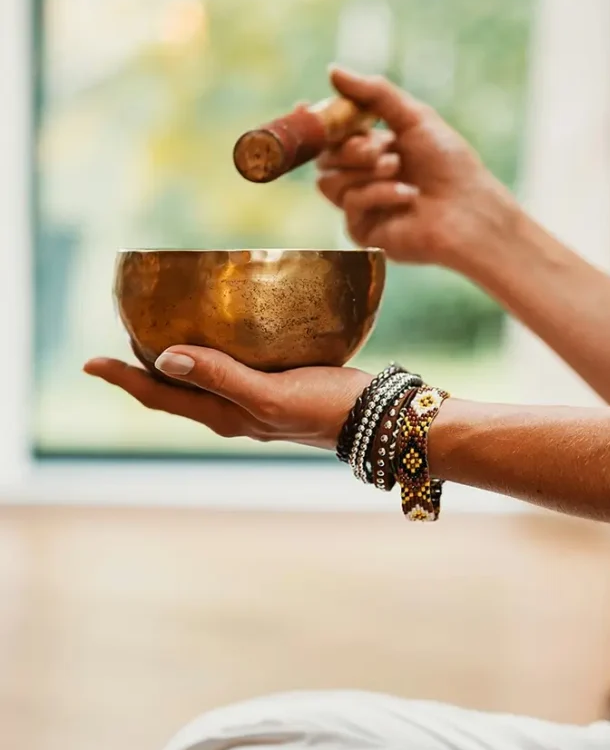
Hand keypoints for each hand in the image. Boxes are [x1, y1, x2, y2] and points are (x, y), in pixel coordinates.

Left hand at [84, 347, 369, 450]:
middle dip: (142, 368)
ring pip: (201, 379)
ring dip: (175, 359)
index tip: (90, 361)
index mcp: (225, 416)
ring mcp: (256, 400)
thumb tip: (165, 357)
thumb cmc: (327, 409)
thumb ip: (221, 376)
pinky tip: (223, 331)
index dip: (123, 378)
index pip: (160, 397)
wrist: (378, 419)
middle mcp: (234, 411)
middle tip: (120, 334)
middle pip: (174, 390)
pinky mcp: (279, 385)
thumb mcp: (270, 395)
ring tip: (159, 330)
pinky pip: (231, 367)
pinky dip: (212, 351)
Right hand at [316, 65, 520, 273]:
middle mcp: (365, 179)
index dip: (317, 122)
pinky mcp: (365, 232)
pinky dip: (378, 193)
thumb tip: (333, 70)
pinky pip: (349, 205)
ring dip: (364, 171)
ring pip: (329, 181)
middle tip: (380, 147)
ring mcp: (363, 207)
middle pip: (325, 157)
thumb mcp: (414, 118)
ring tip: (398, 169)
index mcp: (375, 150)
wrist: (470, 209)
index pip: (332, 136)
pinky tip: (407, 195)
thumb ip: (374, 94)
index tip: (305, 105)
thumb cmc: (450, 165)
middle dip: (350, 147)